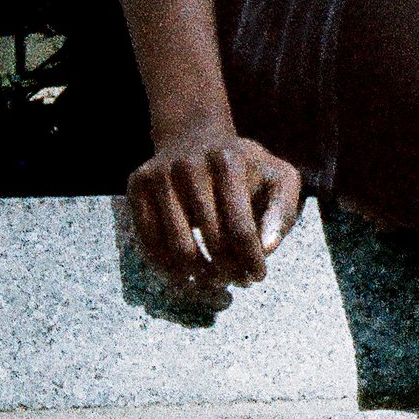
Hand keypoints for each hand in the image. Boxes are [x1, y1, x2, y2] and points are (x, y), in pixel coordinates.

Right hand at [129, 121, 304, 289]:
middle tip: (237, 281)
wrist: (193, 136)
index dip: (251, 259)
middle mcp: (189, 166)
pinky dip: (167, 266)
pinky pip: (150, 241)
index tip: (258, 276)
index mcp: (228, 161)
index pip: (241, 227)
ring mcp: (159, 176)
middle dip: (229, 270)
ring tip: (213, 282)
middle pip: (212, 241)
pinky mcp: (137, 186)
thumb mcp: (277, 178)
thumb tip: (267, 249)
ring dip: (199, 276)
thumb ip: (281, 211)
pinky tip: (186, 274)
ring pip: (179, 248)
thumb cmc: (242, 167)